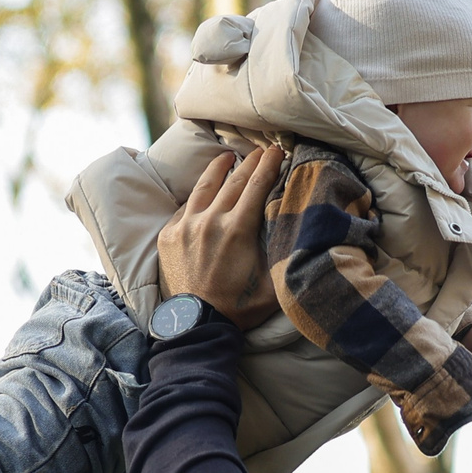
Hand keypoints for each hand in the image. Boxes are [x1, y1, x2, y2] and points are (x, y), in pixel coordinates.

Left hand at [158, 145, 283, 329]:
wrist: (197, 323)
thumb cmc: (239, 307)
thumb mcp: (273, 284)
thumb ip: (284, 256)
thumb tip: (302, 234)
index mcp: (238, 230)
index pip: (257, 186)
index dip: (268, 165)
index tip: (277, 150)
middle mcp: (210, 221)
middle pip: (234, 181)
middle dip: (250, 162)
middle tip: (260, 149)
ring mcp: (186, 226)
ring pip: (205, 186)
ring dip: (219, 168)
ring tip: (227, 156)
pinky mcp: (169, 235)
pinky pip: (185, 207)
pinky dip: (198, 196)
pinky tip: (205, 190)